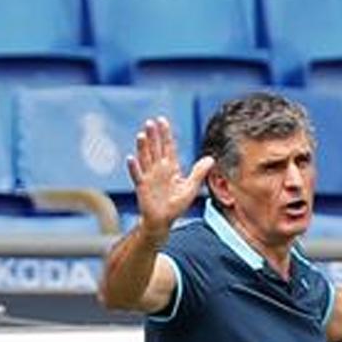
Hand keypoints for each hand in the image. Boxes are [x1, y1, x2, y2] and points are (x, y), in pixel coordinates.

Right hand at [126, 117, 212, 242]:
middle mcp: (158, 169)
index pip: (168, 147)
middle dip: (153, 136)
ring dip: (142, 147)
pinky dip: (134, 167)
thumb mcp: (191, 187)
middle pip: (155, 149)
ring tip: (141, 135)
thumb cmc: (176, 204)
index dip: (165, 134)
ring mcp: (149, 177)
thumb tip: (211, 158)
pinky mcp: (142, 187)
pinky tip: (130, 158)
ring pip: (145, 159)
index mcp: (171, 168)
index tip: (162, 120)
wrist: (163, 220)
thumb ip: (199, 172)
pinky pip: (137, 176)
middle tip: (150, 122)